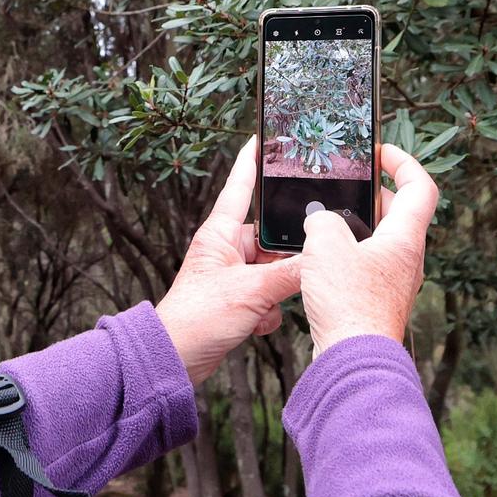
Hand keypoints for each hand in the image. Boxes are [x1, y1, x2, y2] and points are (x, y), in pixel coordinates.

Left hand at [155, 138, 301, 386]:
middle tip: (288, 273)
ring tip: (262, 308)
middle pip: (270, 238)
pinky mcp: (238, 299)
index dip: (251, 161)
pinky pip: (268, 295)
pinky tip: (255, 324)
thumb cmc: (197, 318)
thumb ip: (290, 274)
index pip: (239, 187)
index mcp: (220, 234)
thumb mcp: (252, 291)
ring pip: (274, 270)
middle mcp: (227, 249)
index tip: (263, 138)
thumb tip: (320, 260)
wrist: (176, 358)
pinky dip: (268, 311)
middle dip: (284, 260)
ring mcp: (232, 275)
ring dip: (276, 292)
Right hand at [299, 143, 439, 352]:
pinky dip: (348, 255)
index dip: (403, 162)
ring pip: (380, 241)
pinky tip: (320, 261)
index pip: (421, 187)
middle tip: (344, 190)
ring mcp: (394, 281)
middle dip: (371, 196)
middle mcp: (407, 258)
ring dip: (356, 228)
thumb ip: (322, 220)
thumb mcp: (325, 244)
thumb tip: (320, 221)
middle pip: (399, 213)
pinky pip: (367, 265)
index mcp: (405, 237)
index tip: (380, 153)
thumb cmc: (349, 303)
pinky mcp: (377, 300)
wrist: (353, 358)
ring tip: (323, 224)